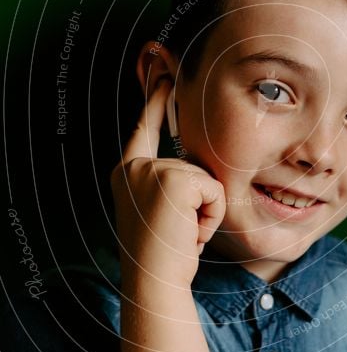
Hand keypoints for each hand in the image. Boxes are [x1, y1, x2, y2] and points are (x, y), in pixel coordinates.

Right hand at [110, 79, 225, 286]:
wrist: (153, 281)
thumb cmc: (162, 256)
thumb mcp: (160, 213)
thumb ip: (170, 185)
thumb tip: (195, 172)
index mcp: (127, 173)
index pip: (145, 129)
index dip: (155, 100)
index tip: (163, 71)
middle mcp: (134, 168)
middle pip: (192, 164)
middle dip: (199, 201)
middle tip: (179, 232)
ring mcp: (152, 171)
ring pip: (207, 179)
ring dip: (205, 211)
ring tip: (183, 233)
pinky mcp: (175, 179)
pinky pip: (215, 190)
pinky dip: (212, 215)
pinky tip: (191, 233)